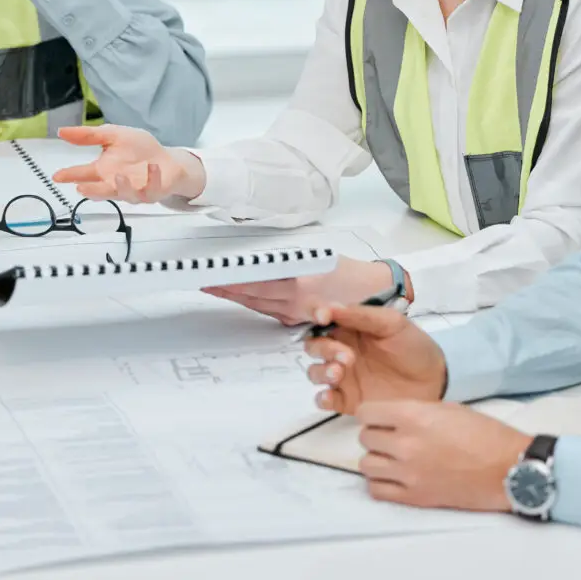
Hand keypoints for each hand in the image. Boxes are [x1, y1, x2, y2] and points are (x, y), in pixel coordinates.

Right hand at [52, 125, 205, 202]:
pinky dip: (152, 178)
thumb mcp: (113, 135)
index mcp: (104, 171)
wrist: (167, 159)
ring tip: (118, 176)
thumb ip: (89, 135)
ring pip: (125, 194)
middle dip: (91, 190)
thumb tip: (62, 131)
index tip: (58, 176)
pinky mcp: (152, 192)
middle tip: (81, 188)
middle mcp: (116, 183)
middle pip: (100, 190)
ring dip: (122, 186)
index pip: (83, 174)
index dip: (70, 176)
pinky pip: (152, 188)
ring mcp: (134, 190)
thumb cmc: (139, 150)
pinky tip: (152, 167)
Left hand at [203, 257, 395, 325]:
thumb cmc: (352, 273)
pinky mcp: (301, 321)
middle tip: (204, 282)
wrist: (377, 294)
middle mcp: (295, 302)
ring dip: (236, 298)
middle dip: (226, 289)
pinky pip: (272, 313)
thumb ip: (292, 262)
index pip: (256, 282)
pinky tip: (243, 299)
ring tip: (215, 289)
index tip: (212, 274)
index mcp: (299, 284)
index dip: (232, 279)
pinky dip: (255, 305)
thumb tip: (264, 261)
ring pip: (259, 306)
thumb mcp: (321, 258)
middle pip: (252, 296)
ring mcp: (297, 314)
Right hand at [305, 301, 446, 412]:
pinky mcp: (348, 400)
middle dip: (323, 348)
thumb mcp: (392, 323)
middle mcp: (340, 350)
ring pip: (315, 372)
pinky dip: (321, 398)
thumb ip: (361, 315)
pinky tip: (330, 396)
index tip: (323, 317)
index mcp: (349, 327)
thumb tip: (330, 307)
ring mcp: (343, 377)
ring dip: (321, 371)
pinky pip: (325, 399)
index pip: (321, 317)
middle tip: (347, 356)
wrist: (436, 380)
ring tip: (339, 373)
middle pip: (314, 346)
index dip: (315, 313)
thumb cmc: (414, 346)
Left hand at [357, 400, 528, 512]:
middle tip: (392, 437)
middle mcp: (405, 444)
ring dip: (377, 459)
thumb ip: (415, 410)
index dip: (372, 413)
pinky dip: (381, 483)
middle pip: (365, 438)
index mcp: (413, 416)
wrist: (508, 469)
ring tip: (392, 458)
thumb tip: (392, 416)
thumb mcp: (447, 408)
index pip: (365, 412)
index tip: (380, 417)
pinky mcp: (415, 497)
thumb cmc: (484, 434)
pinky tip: (394, 477)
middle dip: (376, 435)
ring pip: (366, 465)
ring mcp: (408, 474)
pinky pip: (376, 491)